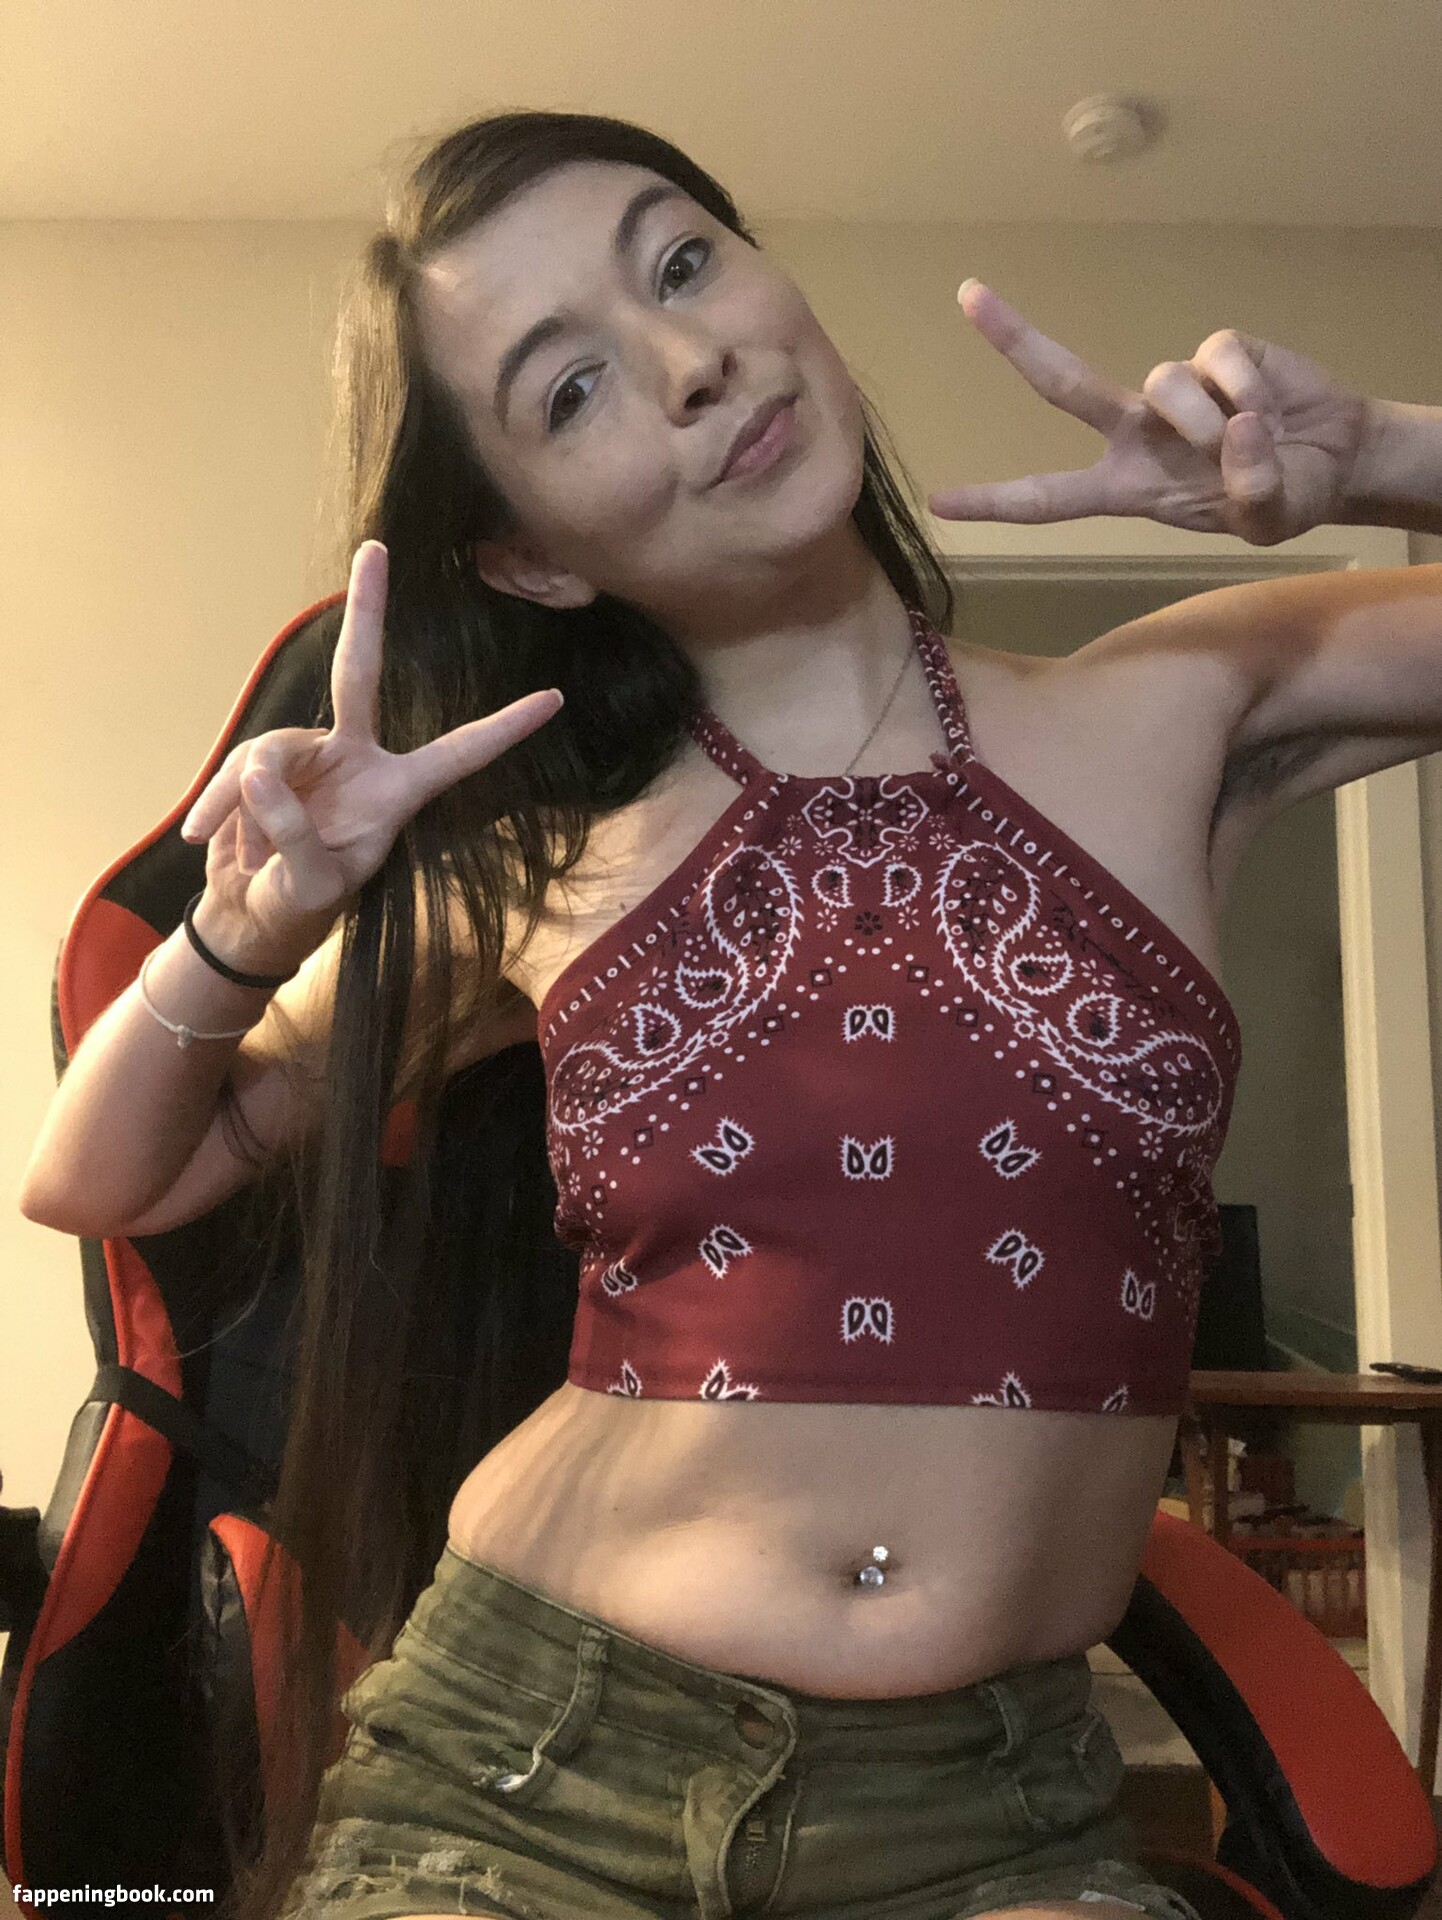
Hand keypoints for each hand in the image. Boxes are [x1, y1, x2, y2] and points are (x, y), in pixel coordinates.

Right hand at [178, 541, 563, 959]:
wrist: (250, 917)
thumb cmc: (300, 903)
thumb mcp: (308, 882)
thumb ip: (291, 831)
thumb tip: (260, 771)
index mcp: (396, 793)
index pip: (459, 754)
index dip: (504, 729)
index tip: (554, 699)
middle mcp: (357, 761)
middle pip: (358, 674)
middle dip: (366, 611)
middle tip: (377, 549)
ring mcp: (309, 756)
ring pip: (271, 748)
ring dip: (243, 797)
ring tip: (232, 850)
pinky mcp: (264, 764)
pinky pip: (238, 768)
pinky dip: (217, 805)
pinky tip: (201, 840)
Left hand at [927, 282, 1376, 545]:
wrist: (1338, 456)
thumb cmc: (1286, 495)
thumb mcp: (1266, 521)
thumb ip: (1252, 495)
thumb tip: (1235, 432)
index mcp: (1128, 486)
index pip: (1050, 499)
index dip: (997, 502)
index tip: (938, 501)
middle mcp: (1135, 433)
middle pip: (1064, 383)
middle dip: (1015, 339)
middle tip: (966, 293)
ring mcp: (1174, 390)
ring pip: (1164, 383)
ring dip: (1208, 419)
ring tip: (1248, 439)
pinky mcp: (1219, 351)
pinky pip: (1216, 358)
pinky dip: (1247, 386)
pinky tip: (1270, 407)